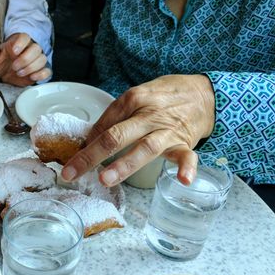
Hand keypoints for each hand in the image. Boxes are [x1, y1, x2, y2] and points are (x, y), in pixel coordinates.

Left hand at [0, 33, 51, 86]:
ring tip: (19, 73)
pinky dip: (42, 74)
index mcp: (18, 43)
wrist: (6, 74)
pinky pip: (47, 71)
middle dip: (25, 59)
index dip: (21, 43)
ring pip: (42, 59)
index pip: (25, 37)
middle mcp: (30, 49)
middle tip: (14, 67)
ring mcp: (36, 60)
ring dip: (31, 67)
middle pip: (36, 48)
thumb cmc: (1, 63)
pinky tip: (32, 77)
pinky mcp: (40, 71)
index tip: (14, 52)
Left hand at [61, 74, 215, 186]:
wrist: (203, 93)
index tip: (71, 158)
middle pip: (116, 136)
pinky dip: (187, 167)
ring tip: (106, 179)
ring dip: (125, 164)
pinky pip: (187, 156)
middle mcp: (148, 114)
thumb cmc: (164, 97)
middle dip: (91, 155)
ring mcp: (167, 130)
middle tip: (71, 173)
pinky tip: (183, 180)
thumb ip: (116, 116)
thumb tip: (89, 138)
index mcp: (133, 99)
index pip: (104, 123)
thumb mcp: (137, 96)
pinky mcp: (184, 142)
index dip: (85, 142)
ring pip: (145, 148)